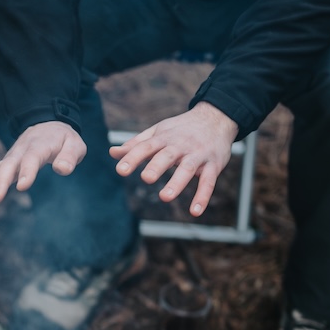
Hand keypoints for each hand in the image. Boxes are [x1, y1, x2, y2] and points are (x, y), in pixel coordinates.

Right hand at [0, 121, 86, 216]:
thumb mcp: (74, 144)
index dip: (27, 171)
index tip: (22, 187)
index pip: (32, 158)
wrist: (46, 126)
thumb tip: (63, 169)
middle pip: (8, 166)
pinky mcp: (4, 167)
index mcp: (39, 145)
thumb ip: (70, 156)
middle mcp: (20, 151)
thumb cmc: (63, 140)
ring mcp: (10, 159)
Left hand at [110, 102, 238, 215]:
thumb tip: (112, 152)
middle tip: (146, 178)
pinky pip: (208, 182)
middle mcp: (180, 145)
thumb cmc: (182, 129)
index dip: (133, 157)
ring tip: (165, 197)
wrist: (217, 117)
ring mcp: (198, 155)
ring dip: (177, 183)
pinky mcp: (213, 165)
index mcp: (164, 138)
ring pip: (187, 169)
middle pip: (167, 155)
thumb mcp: (159, 131)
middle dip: (156, 166)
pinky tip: (195, 212)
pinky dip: (203, 197)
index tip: (120, 169)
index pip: (146, 146)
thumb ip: (137, 144)